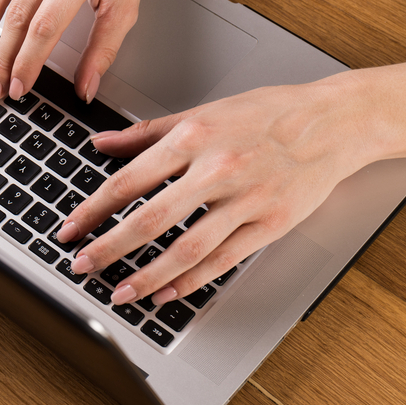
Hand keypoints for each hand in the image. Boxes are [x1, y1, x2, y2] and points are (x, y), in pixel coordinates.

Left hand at [55, 73, 384, 306]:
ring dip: (147, 276)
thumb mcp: (202, 111)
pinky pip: (224, 260)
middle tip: (82, 266)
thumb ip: (146, 133)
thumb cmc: (268, 114)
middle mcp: (216, 169)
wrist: (335, 121)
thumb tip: (101, 143)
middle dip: (109, 248)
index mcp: (192, 137)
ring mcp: (245, 199)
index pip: (127, 181)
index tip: (70, 229)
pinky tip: (167, 293)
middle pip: (150, 219)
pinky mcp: (271, 223)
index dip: (91, 210)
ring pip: (186, 248)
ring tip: (120, 292)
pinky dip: (191, 281)